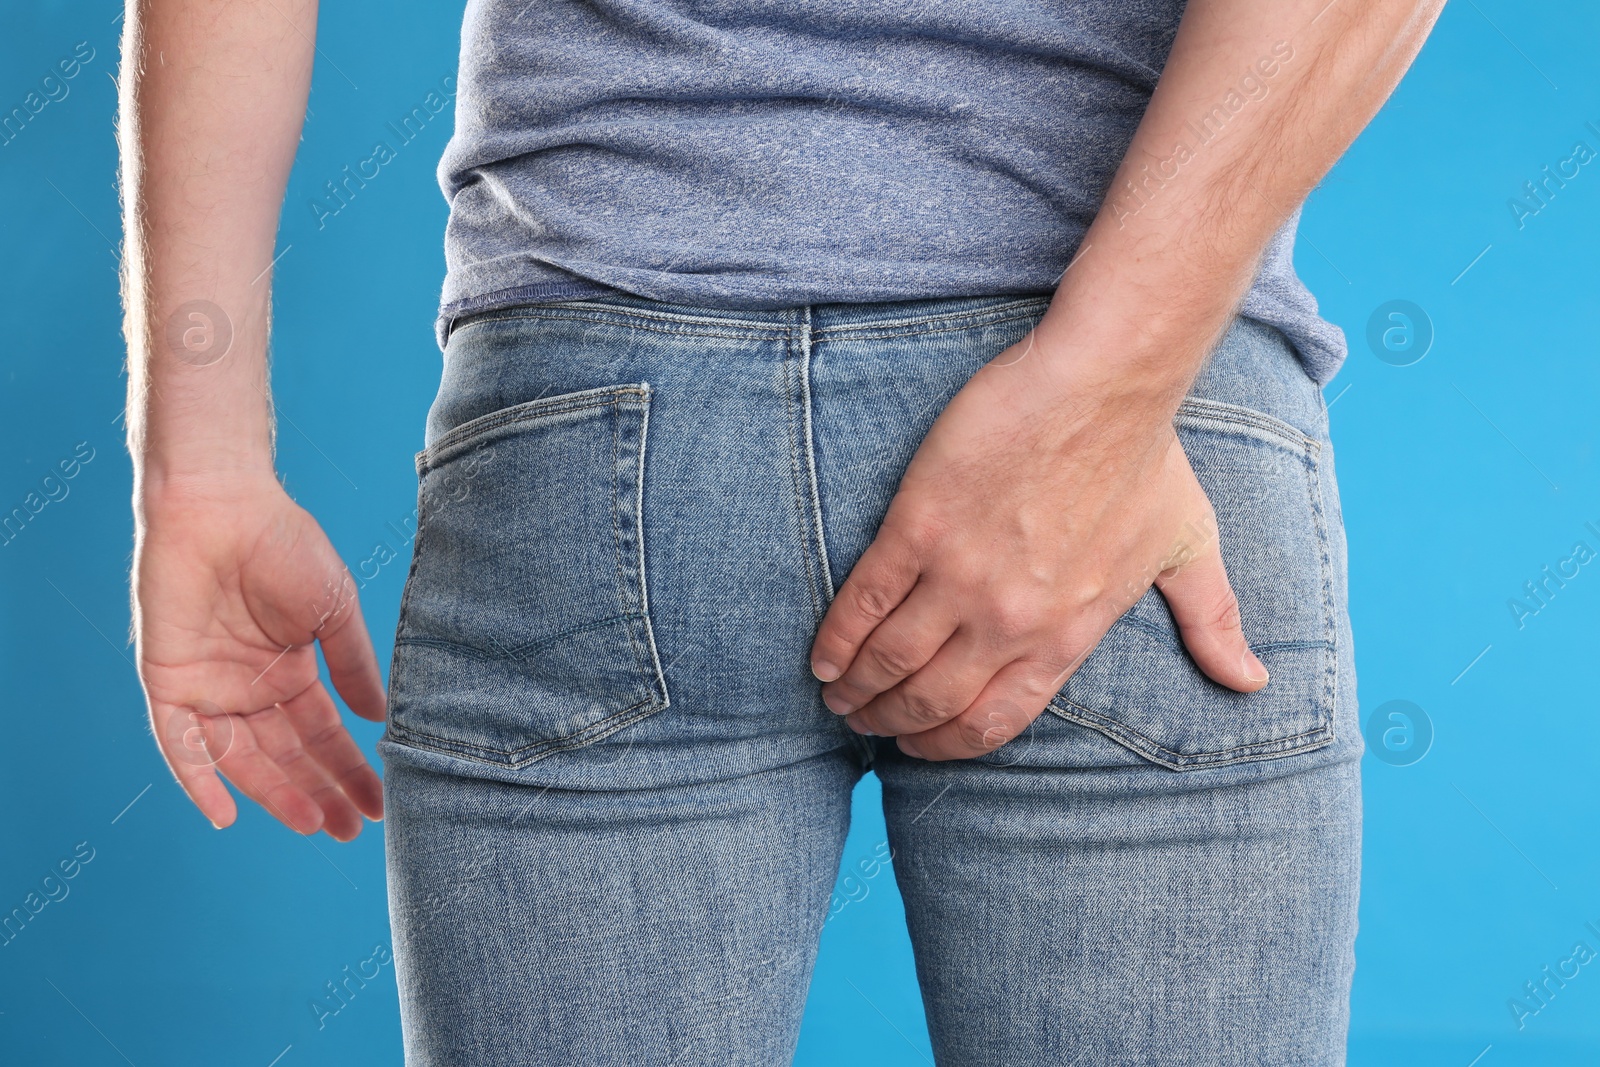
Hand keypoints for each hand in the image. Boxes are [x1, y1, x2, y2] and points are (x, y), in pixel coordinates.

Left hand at [132, 477, 386, 837]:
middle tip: (351, 829)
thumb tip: (381, 720)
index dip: (350, 769)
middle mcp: (249, 687)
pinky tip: (226, 815)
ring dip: (275, 793)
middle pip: (286, 755)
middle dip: (319, 792)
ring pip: (242, 758)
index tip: (378, 803)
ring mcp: (209, 687)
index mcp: (291, 671)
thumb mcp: (335, 611)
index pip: (323, 734)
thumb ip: (354, 666)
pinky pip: (180, 744)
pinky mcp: (168, 682)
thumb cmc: (284, 545)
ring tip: (313, 823)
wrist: (223, 504)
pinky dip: (198, 780)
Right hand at [808, 329, 1270, 760]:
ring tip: (836, 696)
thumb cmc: (1145, 455)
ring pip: (892, 661)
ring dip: (857, 690)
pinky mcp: (920, 529)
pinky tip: (821, 659)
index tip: (919, 744)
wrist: (1103, 381)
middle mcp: (1012, 621)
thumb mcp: (1188, 545)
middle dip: (892, 723)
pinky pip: (865, 604)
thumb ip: (1212, 621)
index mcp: (1068, 633)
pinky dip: (837, 641)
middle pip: (933, 700)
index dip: (949, 743)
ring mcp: (962, 578)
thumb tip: (1252, 680)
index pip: (995, 720)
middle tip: (867, 722)